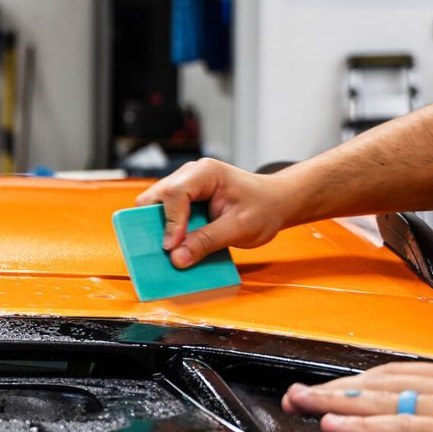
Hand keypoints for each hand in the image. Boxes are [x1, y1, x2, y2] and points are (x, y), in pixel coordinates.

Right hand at [134, 159, 297, 267]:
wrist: (276, 202)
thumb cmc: (264, 208)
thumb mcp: (239, 228)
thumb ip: (207, 242)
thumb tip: (176, 258)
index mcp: (205, 173)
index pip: (174, 193)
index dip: (170, 222)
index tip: (171, 247)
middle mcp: (190, 175)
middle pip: (156, 197)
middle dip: (156, 223)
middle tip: (165, 248)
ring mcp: (186, 186)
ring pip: (157, 206)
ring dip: (161, 228)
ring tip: (171, 249)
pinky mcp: (186, 200)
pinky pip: (168, 214)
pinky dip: (169, 231)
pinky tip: (179, 246)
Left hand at [282, 362, 432, 431]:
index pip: (400, 373)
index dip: (360, 380)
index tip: (332, 386)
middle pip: (378, 379)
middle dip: (333, 388)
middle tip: (296, 395)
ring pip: (378, 397)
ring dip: (333, 401)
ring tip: (300, 404)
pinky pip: (398, 425)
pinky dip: (361, 424)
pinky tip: (335, 425)